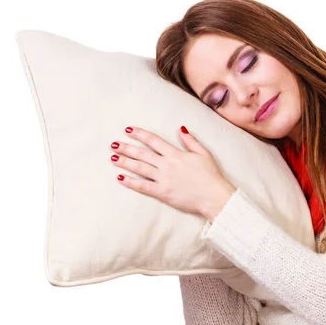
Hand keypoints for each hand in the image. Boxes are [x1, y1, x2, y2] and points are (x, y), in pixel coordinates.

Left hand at [110, 125, 235, 216]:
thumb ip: (190, 141)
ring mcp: (163, 179)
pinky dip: (130, 182)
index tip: (128, 130)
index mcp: (176, 154)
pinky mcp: (162, 193)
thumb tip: (180, 128)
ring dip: (124, 162)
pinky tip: (120, 178)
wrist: (213, 196)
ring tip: (112, 157)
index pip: (153, 140)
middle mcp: (167, 165)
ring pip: (139, 168)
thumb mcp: (204, 153)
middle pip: (142, 154)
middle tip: (113, 144)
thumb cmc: (210, 175)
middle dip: (126, 148)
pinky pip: (143, 186)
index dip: (140, 134)